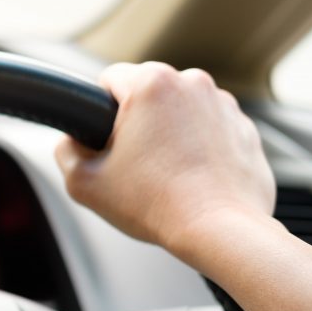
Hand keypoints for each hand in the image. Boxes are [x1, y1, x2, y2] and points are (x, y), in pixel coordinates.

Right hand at [54, 62, 274, 256]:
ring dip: (170, 133)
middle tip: (133, 163)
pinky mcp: (246, 129)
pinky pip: (210, 129)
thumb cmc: (156, 205)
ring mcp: (224, 105)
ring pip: (181, 110)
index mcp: (151, 83)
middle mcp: (193, 83)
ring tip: (166, 173)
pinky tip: (191, 178)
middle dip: (137, 121)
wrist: (219, 231)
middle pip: (147, 93)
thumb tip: (73, 141)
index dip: (98, 112)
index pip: (109, 79)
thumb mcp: (83, 182)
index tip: (105, 140)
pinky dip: (200, 148)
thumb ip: (66, 150)